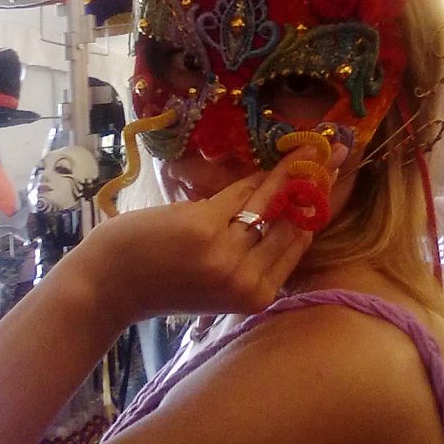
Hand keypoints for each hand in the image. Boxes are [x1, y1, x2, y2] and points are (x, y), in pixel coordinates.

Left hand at [76, 142, 347, 324]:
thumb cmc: (159, 282)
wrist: (108, 287)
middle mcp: (248, 280)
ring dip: (290, 170)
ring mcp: (226, 255)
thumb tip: (282, 208)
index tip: (336, 179)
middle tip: (334, 152)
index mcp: (256, 297)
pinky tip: (268, 160)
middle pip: (293, 220)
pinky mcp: (204, 227)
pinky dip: (254, 175)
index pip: (300, 243)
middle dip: (316, 182)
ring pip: (268, 202)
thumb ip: (251, 255)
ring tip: (309, 147)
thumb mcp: (217, 281)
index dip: (319, 207)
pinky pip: (240, 192)